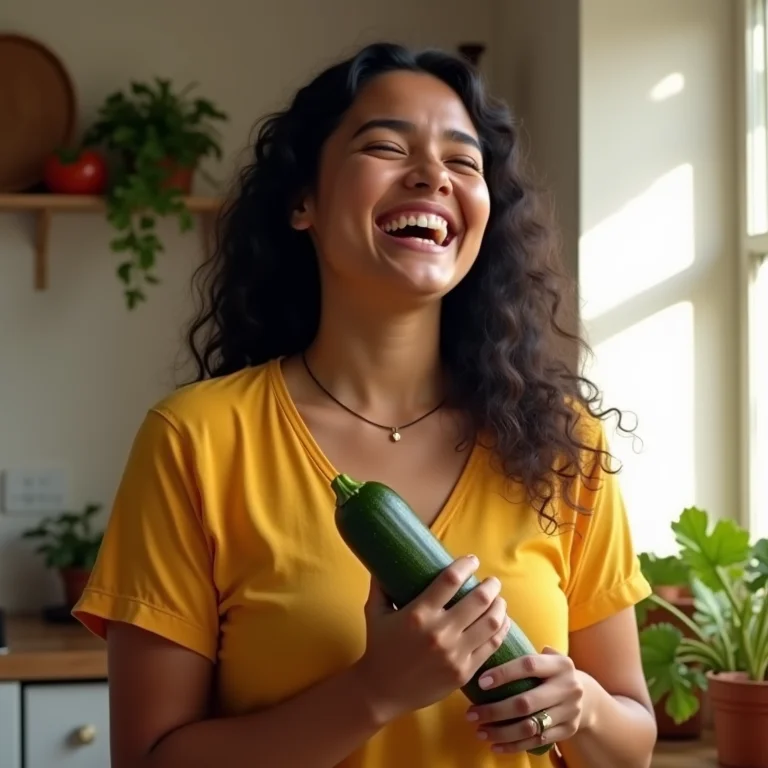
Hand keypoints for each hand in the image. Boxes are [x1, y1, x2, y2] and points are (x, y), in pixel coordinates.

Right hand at [356, 555, 510, 722]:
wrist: (382, 692)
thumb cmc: (379, 647)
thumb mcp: (375, 612)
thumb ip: (380, 584)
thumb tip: (383, 557)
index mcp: (418, 614)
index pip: (450, 580)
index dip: (466, 565)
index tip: (472, 560)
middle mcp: (439, 633)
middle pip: (478, 600)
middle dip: (490, 585)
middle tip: (491, 581)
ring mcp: (454, 654)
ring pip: (491, 622)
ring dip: (499, 606)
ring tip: (498, 599)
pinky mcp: (464, 672)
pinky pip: (491, 646)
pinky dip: (501, 629)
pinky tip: (502, 621)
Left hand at [466, 647, 588, 753]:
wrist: (587, 698)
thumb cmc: (552, 674)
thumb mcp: (549, 658)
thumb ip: (527, 653)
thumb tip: (492, 643)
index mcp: (561, 664)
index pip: (529, 665)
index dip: (503, 673)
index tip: (480, 682)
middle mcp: (568, 687)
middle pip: (526, 702)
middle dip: (495, 710)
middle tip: (471, 713)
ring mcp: (570, 711)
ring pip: (530, 726)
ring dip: (501, 732)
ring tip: (479, 731)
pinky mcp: (568, 731)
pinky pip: (537, 742)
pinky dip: (514, 745)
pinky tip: (495, 746)